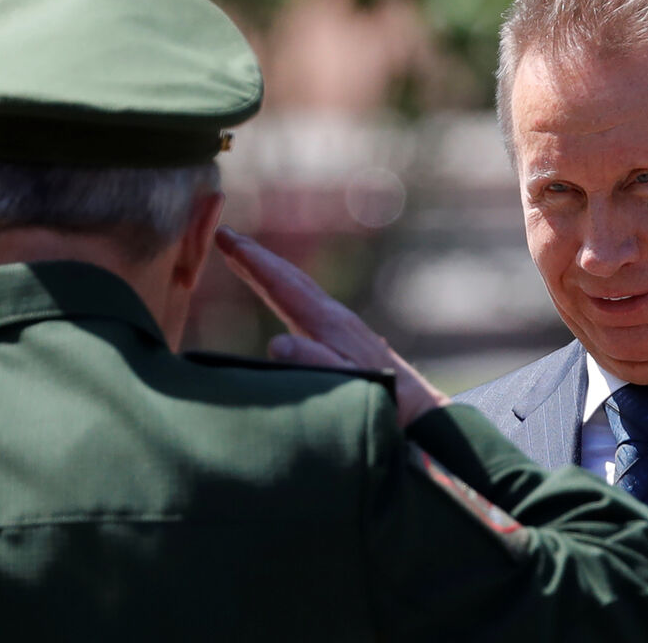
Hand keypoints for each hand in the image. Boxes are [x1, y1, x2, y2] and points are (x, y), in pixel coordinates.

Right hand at [214, 226, 449, 426]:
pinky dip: (286, 291)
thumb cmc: (384, 402)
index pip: (283, 285)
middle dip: (256, 257)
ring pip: (298, 289)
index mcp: (329, 324)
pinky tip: (280, 296)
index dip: (252, 262)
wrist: (422, 412)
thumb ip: (313, 363)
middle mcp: (335, 316)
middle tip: (226, 235)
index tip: (226, 238)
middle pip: (289, 278)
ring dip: (269, 271)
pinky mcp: (346, 338)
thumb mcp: (348, 384)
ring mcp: (342, 325)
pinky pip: (306, 304)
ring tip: (244, 257)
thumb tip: (275, 343)